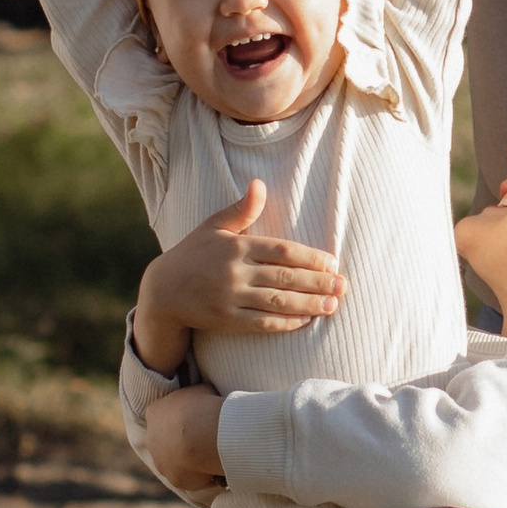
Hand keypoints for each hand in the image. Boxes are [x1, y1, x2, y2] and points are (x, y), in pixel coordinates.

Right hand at [134, 181, 343, 366]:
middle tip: (344, 286)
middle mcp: (235, 273)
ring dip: (310, 305)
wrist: (163, 291)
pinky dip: (286, 323)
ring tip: (333, 305)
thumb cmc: (193, 254)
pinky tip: (306, 321)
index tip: (332, 262)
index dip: (310, 258)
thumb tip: (259, 184)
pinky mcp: (227, 320)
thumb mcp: (213, 226)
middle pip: (286, 278)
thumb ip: (241, 209)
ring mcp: (231, 299)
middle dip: (318, 283)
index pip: (282, 251)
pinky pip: (262, 323)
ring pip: (278, 302)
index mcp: (236, 246)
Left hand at [141, 381, 226, 498]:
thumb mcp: (201, 391)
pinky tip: (217, 470)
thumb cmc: (204, 406)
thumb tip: (204, 398)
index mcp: (155, 412)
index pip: (165, 415)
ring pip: (176, 462)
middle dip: (183, 441)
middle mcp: (152, 438)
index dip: (183, 417)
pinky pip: (191, 478)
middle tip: (205, 439)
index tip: (198, 419)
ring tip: (213, 455)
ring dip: (191, 460)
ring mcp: (161, 461)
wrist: (203, 434)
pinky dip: (202, 476)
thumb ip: (197, 398)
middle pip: (167, 440)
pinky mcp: (174, 479)